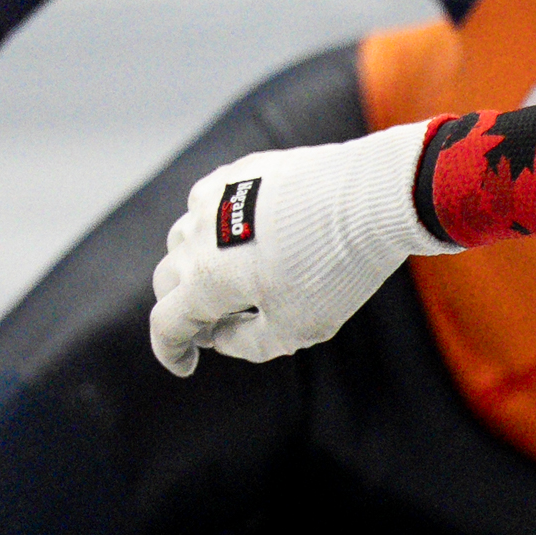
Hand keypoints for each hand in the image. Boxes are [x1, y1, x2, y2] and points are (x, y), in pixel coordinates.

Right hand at [148, 126, 442, 374]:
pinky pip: (212, 203)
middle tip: (215, 325)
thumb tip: (219, 336)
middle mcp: (197, 235)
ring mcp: (216, 195)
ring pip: (186, 237)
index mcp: (205, 280)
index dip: (170, 351)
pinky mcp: (241, 169)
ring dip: (198, 264)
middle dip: (183, 307)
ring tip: (237, 279)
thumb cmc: (333, 269)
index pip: (165, 323)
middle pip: (168, 280)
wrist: (370, 196)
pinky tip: (253, 238)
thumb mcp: (295, 328)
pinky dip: (217, 228)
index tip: (186, 365)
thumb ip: (246, 343)